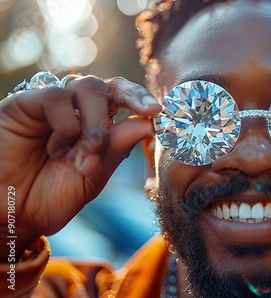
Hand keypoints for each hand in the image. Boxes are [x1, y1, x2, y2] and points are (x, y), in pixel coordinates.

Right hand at [0, 76, 160, 258]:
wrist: (6, 214)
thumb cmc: (47, 198)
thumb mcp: (92, 177)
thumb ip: (116, 149)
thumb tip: (148, 123)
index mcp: (96, 128)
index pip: (125, 102)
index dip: (145, 101)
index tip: (164, 110)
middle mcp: (76, 113)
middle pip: (111, 86)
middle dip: (135, 96)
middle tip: (151, 111)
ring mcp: (51, 107)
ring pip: (87, 87)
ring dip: (97, 123)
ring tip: (87, 158)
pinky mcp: (24, 105)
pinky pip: (55, 97)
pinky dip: (67, 122)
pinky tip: (57, 148)